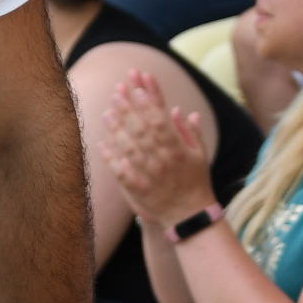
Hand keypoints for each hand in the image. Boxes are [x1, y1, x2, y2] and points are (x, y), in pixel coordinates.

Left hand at [100, 70, 213, 230]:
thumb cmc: (196, 182)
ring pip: (129, 148)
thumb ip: (190, 132)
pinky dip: (111, 156)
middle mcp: (163, 160)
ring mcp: (149, 175)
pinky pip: (121, 171)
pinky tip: (102, 143)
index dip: (149, 101)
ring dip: (117, 129)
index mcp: (178, 150)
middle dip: (128, 109)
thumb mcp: (200, 156)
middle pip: (142, 130)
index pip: (161, 121)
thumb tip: (180, 110)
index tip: (138, 86)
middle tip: (116, 92)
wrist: (189, 216)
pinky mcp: (138, 189)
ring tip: (107, 112)